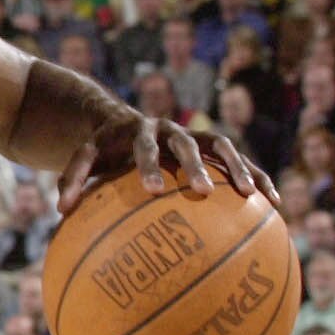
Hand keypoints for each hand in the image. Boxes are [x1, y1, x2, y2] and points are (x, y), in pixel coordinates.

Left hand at [56, 110, 275, 213]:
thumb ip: (73, 179)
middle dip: (193, 165)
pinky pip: (239, 159)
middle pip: (184, 144)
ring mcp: (193, 134)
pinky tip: (275, 203)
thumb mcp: (86, 159)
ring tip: (248, 194)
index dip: (147, 166)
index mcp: (135, 130)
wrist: (125, 123)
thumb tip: (60, 211)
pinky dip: (256, 176)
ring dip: (234, 167)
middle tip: (201, 191)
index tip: (153, 192)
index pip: (140, 147)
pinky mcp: (213, 145)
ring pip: (219, 145)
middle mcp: (167, 129)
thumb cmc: (104, 150)